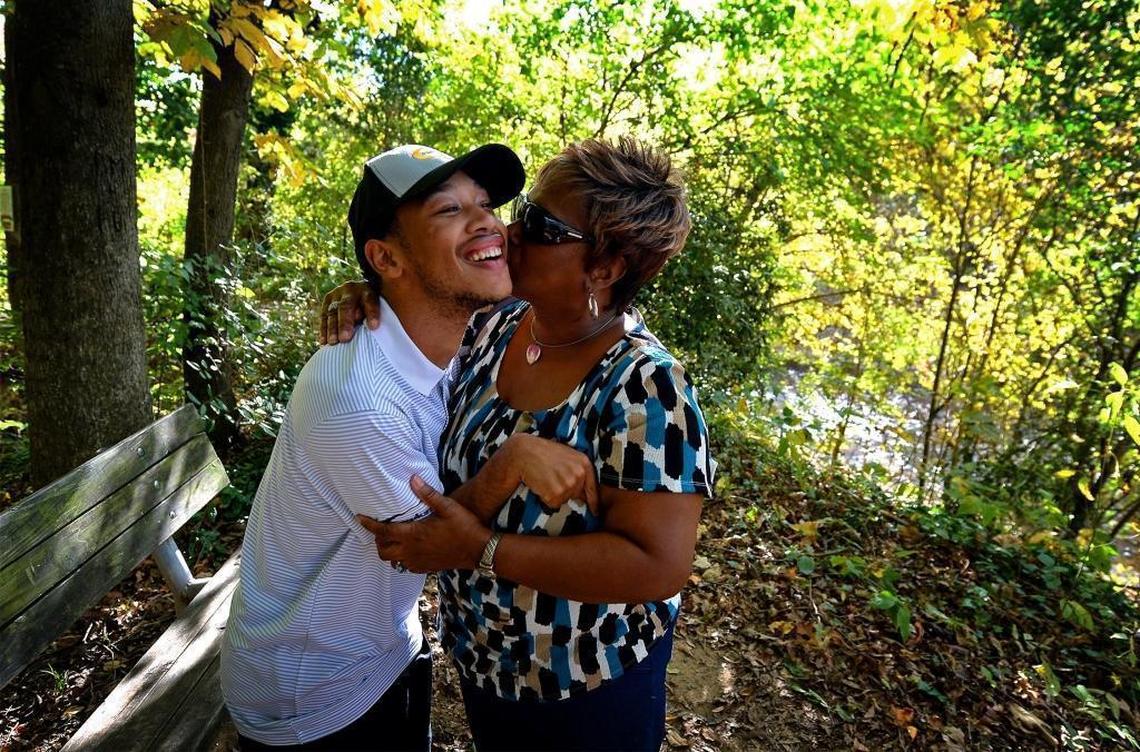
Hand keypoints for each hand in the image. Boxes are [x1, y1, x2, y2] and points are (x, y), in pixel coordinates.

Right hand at [319, 280, 380, 344]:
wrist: (358, 290)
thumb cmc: (370, 307)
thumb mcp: (376, 307)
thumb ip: (372, 316)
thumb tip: (370, 329)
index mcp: (368, 290)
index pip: (370, 300)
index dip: (372, 313)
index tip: (373, 326)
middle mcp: (351, 289)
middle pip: (346, 306)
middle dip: (345, 323)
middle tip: (344, 338)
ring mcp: (337, 293)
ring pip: (332, 311)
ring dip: (332, 328)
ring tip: (333, 342)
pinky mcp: (327, 299)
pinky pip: (324, 315)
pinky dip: (324, 329)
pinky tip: (324, 341)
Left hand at [357, 475, 490, 571]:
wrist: (479, 550)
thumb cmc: (464, 527)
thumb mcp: (447, 506)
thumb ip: (427, 494)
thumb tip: (412, 479)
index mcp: (413, 534)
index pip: (383, 531)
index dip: (368, 525)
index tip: (359, 518)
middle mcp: (412, 551)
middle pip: (383, 551)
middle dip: (378, 541)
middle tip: (382, 529)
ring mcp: (418, 562)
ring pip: (393, 561)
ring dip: (389, 550)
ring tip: (394, 538)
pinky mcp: (426, 568)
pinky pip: (406, 566)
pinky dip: (402, 558)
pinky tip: (410, 548)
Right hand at [503, 435, 598, 513]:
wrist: (524, 452)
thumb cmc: (543, 452)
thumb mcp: (566, 456)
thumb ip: (577, 471)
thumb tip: (581, 492)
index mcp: (584, 463)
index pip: (593, 487)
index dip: (594, 502)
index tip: (596, 512)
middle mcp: (578, 474)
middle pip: (575, 495)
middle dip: (564, 490)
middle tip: (552, 477)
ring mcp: (567, 484)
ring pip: (563, 500)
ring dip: (553, 493)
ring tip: (545, 477)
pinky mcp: (555, 493)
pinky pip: (552, 503)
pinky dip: (545, 497)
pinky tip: (541, 483)